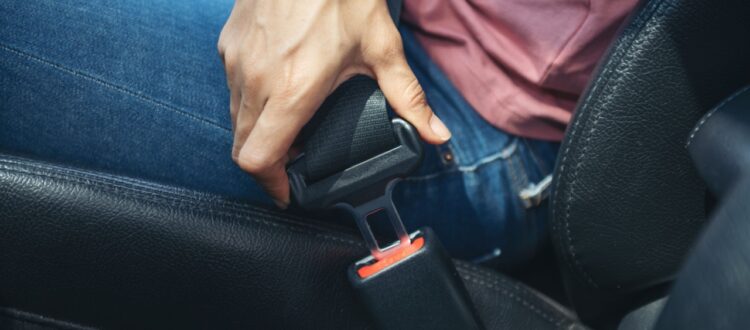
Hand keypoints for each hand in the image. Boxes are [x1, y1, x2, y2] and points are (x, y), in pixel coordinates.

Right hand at [218, 0, 450, 207]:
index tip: (289, 191)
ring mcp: (236, 61)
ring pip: (234, 119)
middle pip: (242, 146)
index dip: (270, 185)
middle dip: (266, 165)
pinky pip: (231, 89)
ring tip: (289, 130)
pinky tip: (277, 92)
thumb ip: (408, 97)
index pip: (258, 158)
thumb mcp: (382, 48)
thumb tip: (436, 133)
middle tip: (294, 166)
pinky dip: (250, 104)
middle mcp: (255, 80)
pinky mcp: (229, 44)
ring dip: (257, 134)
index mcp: (292, 89)